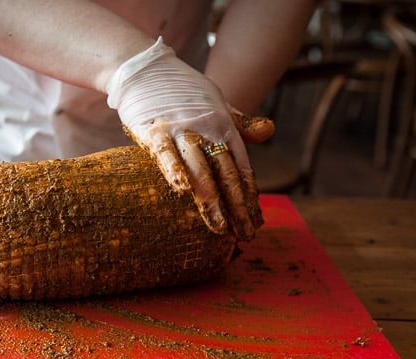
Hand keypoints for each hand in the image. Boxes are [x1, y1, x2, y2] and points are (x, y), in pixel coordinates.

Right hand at [107, 38, 266, 238]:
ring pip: (199, 168)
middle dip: (236, 206)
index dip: (248, 196)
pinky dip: (174, 170)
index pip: (241, 168)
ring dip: (210, 198)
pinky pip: (165, 153)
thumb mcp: (217, 104)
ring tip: (218, 226)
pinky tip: (183, 190)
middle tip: (244, 234)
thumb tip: (270, 131)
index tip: (255, 221)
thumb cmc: (182, 91)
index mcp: (224, 127)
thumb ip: (240, 123)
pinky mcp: (154, 130)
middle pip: (225, 174)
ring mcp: (180, 129)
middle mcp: (207, 129)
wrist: (146, 67)